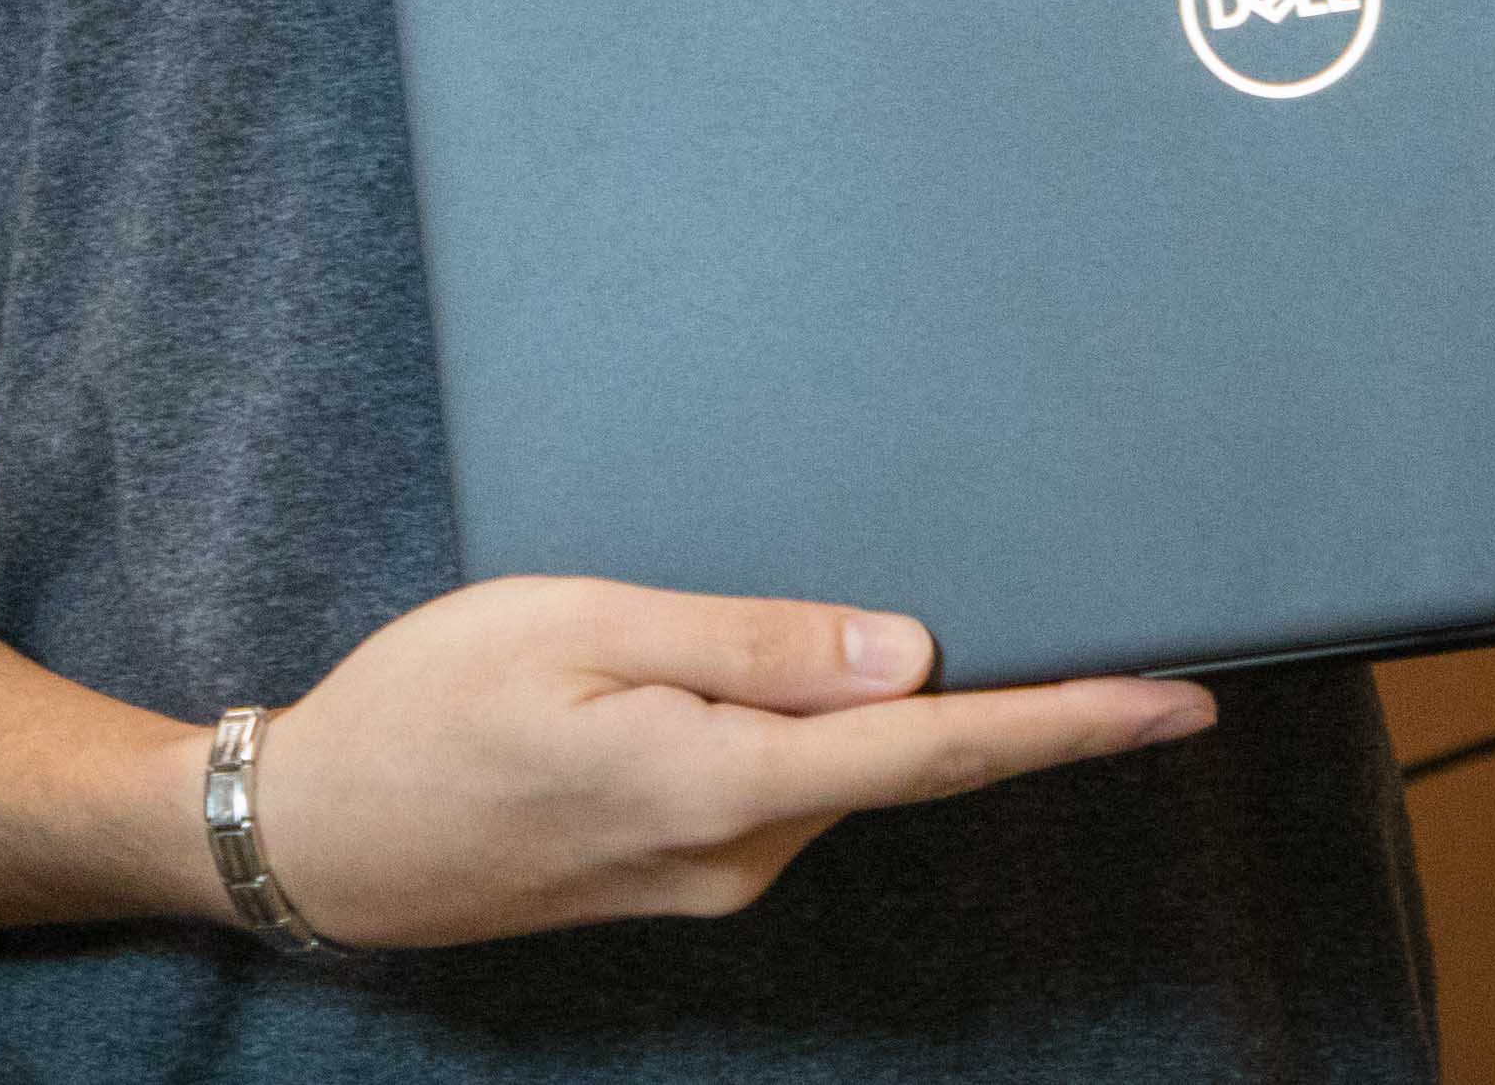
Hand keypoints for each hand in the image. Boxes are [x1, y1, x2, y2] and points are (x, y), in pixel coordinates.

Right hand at [241, 576, 1208, 947]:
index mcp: (718, 784)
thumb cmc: (423, 708)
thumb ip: (752, 640)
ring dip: (894, 710)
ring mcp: (712, 875)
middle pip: (905, 761)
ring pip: (843, 773)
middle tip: (1099, 630)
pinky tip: (798, 678)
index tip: (1177, 700)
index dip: (1066, 723)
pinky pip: (787, 789)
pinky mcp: (682, 873)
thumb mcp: (576, 627)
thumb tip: (910, 653)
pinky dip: (823, 734)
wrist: (317, 838)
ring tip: (923, 619)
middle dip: (1007, 701)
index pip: (935, 750)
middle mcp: (738, 853)